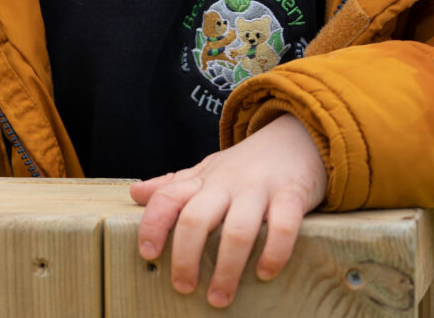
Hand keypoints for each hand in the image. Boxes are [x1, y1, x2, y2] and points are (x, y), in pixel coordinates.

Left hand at [130, 113, 327, 308]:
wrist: (298, 137)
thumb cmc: (247, 164)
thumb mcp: (208, 169)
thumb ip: (174, 184)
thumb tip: (136, 194)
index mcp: (203, 179)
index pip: (168, 197)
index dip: (153, 224)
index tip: (147, 253)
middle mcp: (227, 183)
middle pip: (196, 219)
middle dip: (186, 257)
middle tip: (183, 287)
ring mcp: (259, 190)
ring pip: (237, 230)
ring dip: (226, 268)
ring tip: (220, 297)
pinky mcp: (291, 196)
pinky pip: (282, 227)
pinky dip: (274, 254)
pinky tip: (265, 273)